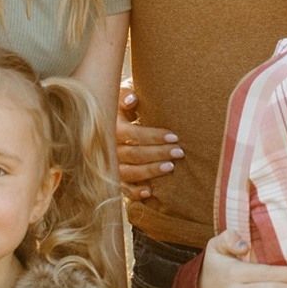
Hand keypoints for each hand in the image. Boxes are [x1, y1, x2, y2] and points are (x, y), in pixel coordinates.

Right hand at [117, 84, 179, 203]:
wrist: (107, 121)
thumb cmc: (122, 106)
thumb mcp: (122, 95)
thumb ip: (126, 95)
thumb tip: (132, 99)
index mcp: (112, 127)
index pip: (133, 134)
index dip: (154, 136)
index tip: (174, 136)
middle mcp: (109, 148)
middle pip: (134, 154)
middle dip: (159, 153)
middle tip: (179, 152)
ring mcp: (111, 164)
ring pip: (130, 172)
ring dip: (151, 171)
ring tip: (171, 167)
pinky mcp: (115, 178)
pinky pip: (123, 189)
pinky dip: (135, 193)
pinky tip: (149, 192)